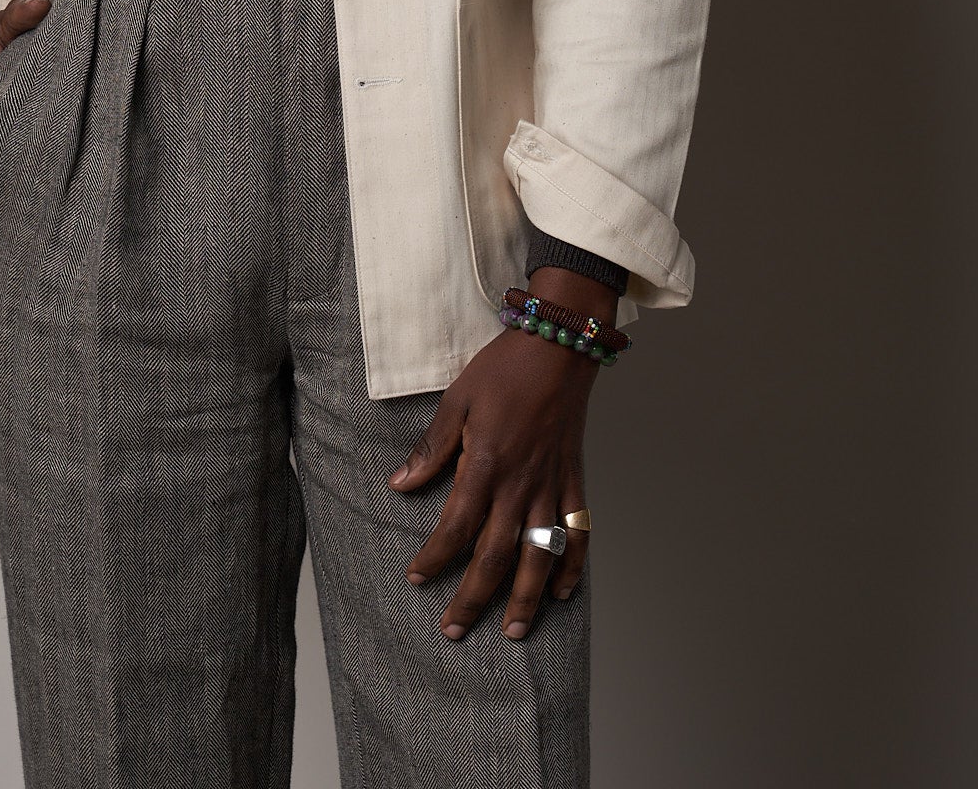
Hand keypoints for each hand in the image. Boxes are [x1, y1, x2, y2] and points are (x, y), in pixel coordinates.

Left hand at [388, 312, 598, 641]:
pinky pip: (578, 532)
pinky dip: (573, 565)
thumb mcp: (457, 400)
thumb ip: (432, 449)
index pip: (456, 527)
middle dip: (473, 597)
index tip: (417, 578)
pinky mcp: (574, 480)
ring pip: (540, 555)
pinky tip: (562, 591)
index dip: (435, 558)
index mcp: (486, 464)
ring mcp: (552, 485)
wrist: (558, 347)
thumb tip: (399, 484)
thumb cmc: (503, 369)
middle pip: (496, 555)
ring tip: (513, 631)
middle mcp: (521, 484)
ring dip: (526, 598)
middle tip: (454, 630)